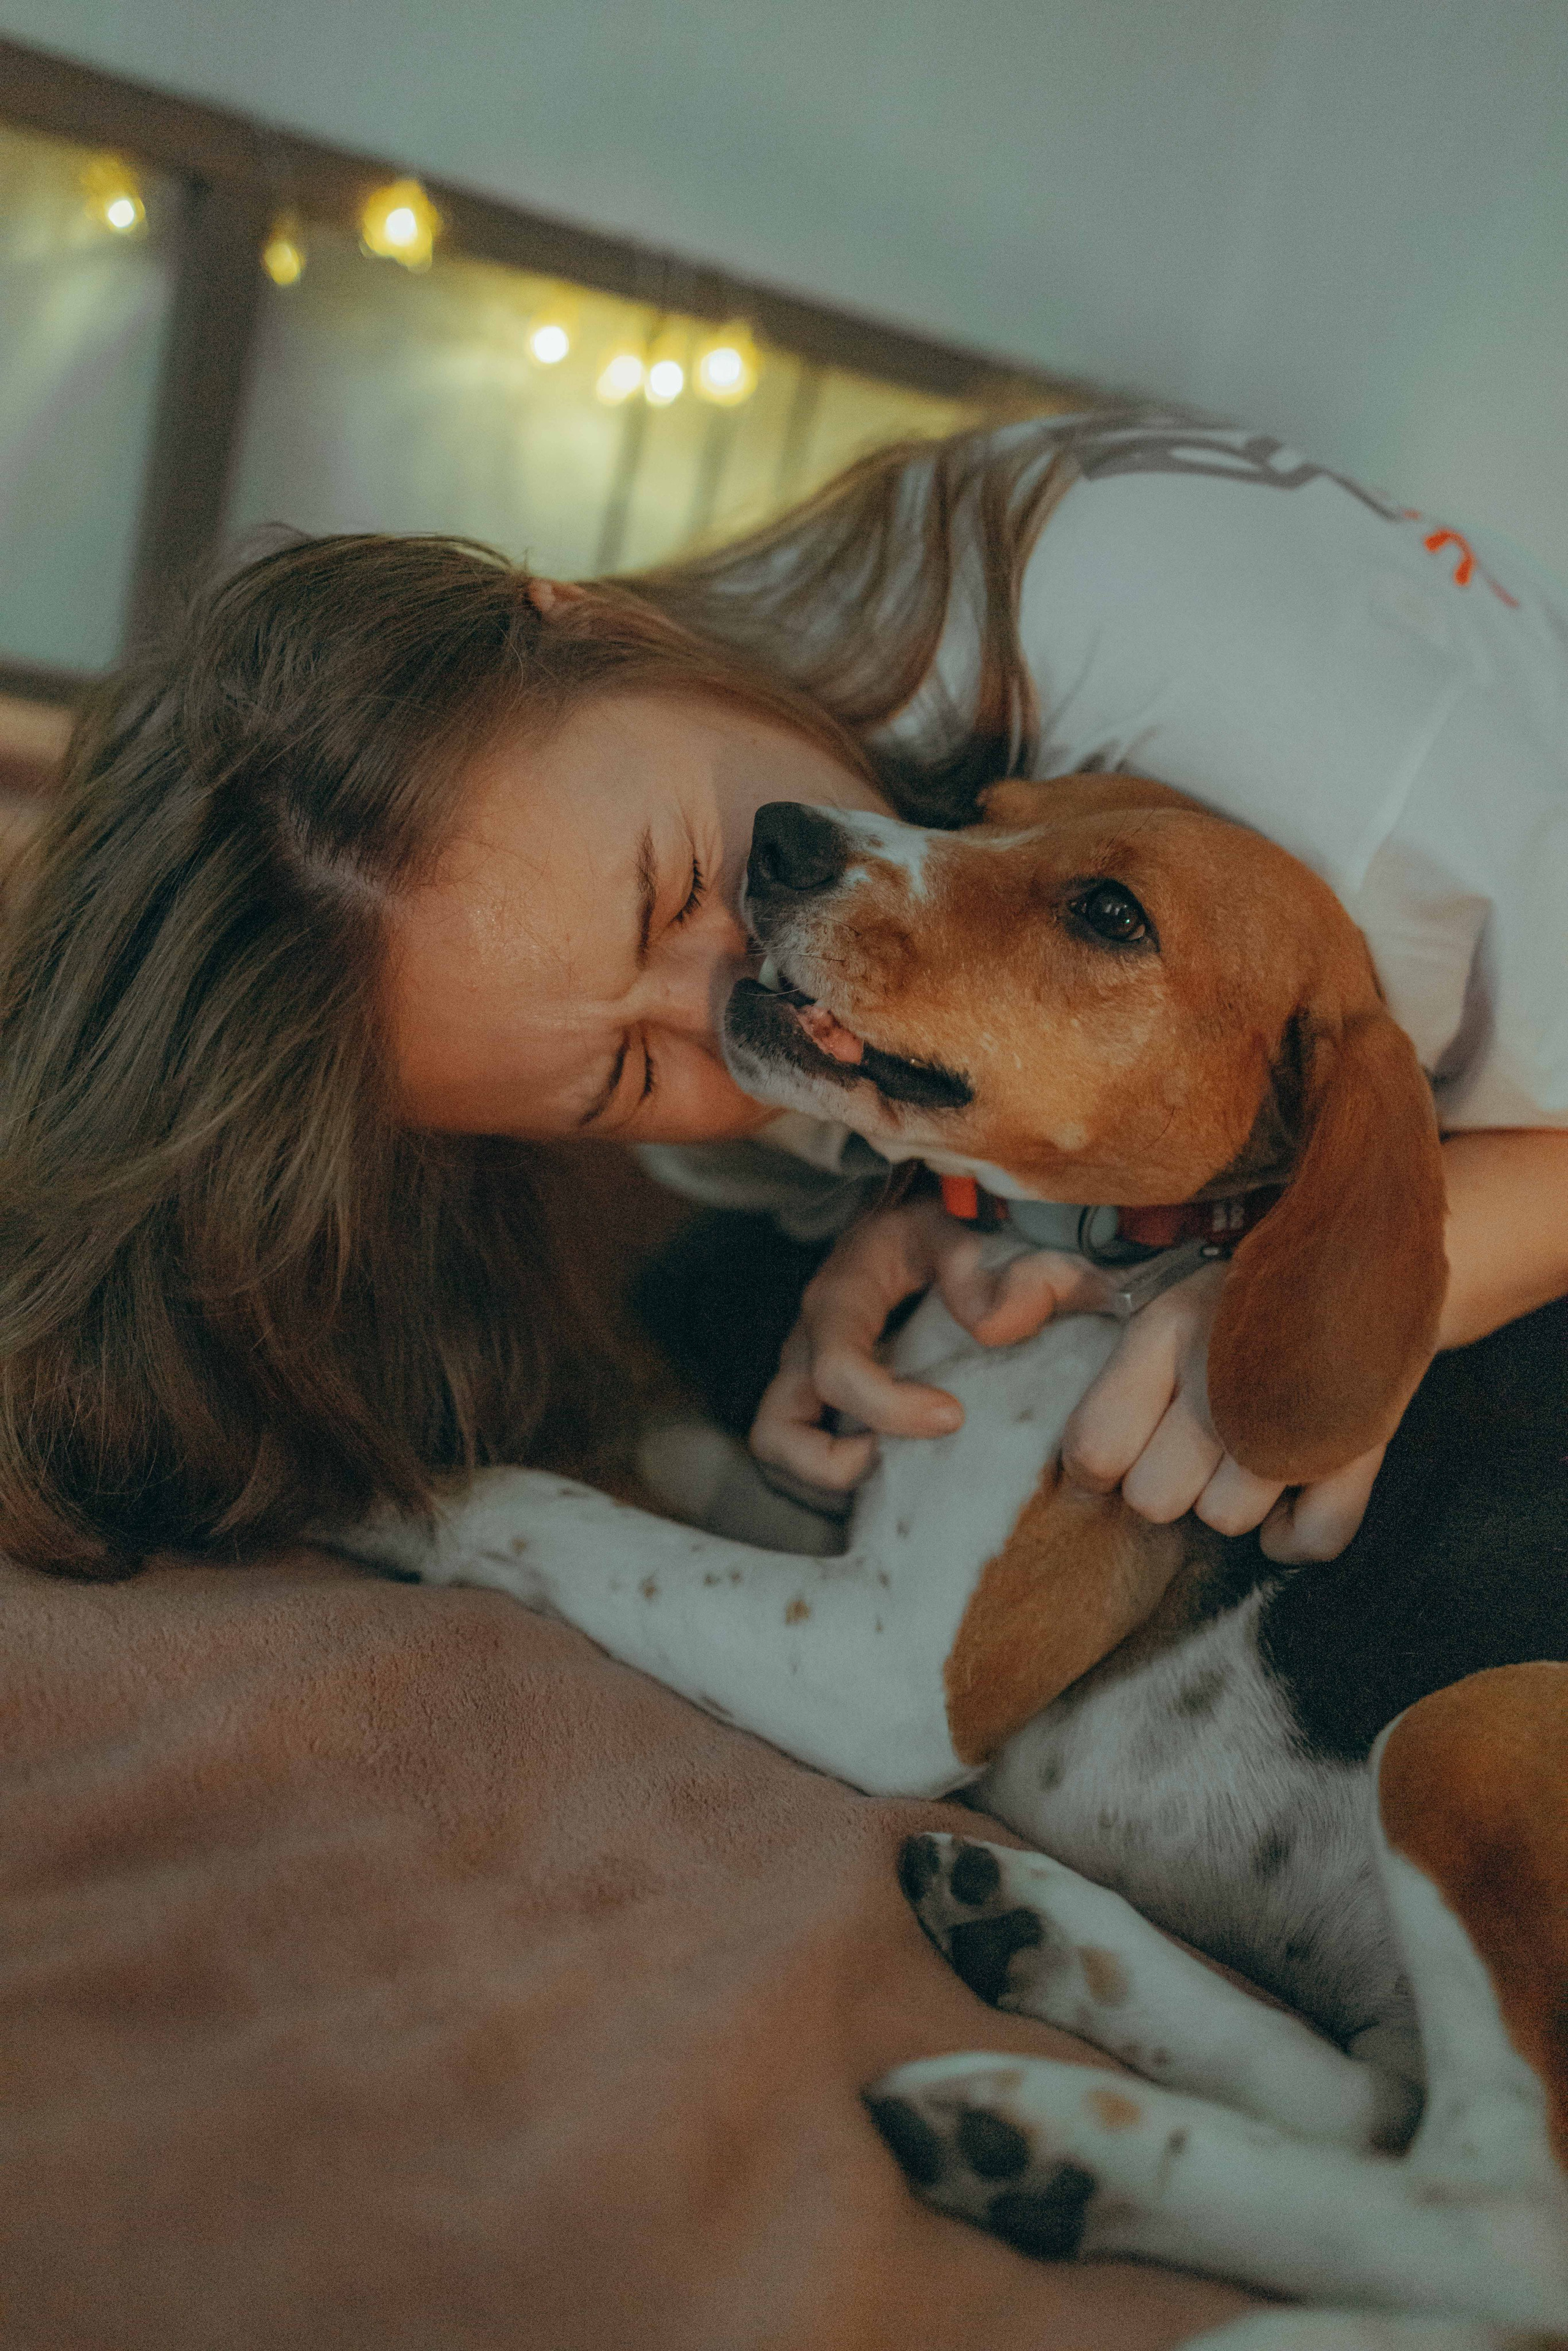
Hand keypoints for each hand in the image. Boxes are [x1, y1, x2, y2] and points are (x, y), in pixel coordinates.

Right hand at [749, 1196, 1110, 1492]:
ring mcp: (805, 1374)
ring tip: (901, 1461)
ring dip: (832, 1475)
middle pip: (776, 1433)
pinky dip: (842, 1470)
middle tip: (904, 1457)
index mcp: (837, 1301)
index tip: (953, 1416)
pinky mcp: (817, 1395)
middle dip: (836, 1466)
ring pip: (780, 1450)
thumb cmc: (930, 1228)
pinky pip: (807, 1450)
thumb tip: (994, 1327)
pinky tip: (901, 1456)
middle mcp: (806, 1344)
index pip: (837, 1372)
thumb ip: (976, 1269)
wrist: (907, 1224)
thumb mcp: (954, 1230)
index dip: (889, 1410)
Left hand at [1061, 1261, 1386, 1561]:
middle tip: (1188, 1445)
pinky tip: (1288, 1490)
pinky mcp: (1364, 1444)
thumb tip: (987, 1325)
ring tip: (1239, 1452)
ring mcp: (1300, 1413)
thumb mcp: (1133, 1273)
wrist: (1365, 1252)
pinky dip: (1296, 1533)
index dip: (1094, 1464)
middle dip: (1163, 1483)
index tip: (1113, 1449)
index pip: (1095, 1448)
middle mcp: (1227, 1373)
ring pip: (1226, 1521)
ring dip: (1228, 1501)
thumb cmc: (1225, 1286)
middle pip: (1155, 1500)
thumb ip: (1038, 1288)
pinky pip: (1310, 1541)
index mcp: (1168, 1328)